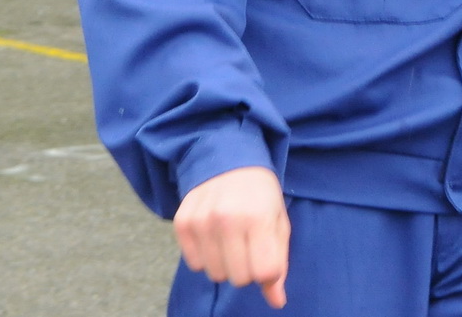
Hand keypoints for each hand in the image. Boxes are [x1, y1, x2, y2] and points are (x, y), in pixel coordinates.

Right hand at [173, 166, 289, 308]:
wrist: (228, 158)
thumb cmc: (261, 195)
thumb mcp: (279, 222)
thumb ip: (279, 263)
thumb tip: (277, 302)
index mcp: (259, 218)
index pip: (264, 273)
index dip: (268, 270)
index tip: (267, 254)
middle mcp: (227, 220)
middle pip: (239, 278)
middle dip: (247, 268)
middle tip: (249, 244)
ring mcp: (201, 221)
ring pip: (215, 275)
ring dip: (226, 263)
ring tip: (232, 238)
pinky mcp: (182, 223)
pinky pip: (195, 264)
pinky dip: (206, 255)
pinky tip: (214, 234)